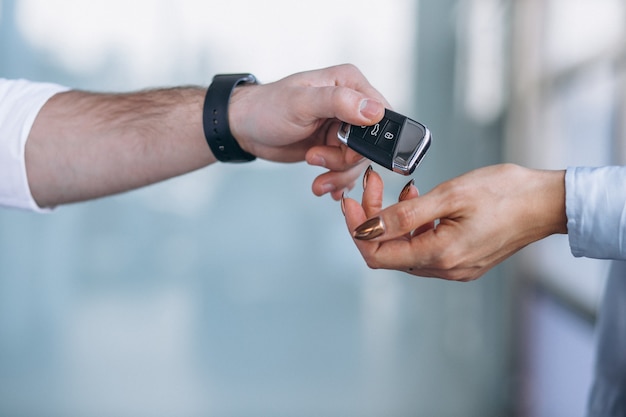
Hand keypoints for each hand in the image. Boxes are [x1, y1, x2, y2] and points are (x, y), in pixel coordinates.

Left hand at [228, 64, 387, 199]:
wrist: (246, 128)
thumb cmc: (267, 108)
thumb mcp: (301, 103)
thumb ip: (338, 103)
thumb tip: (374, 110)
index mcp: (349, 84)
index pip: (381, 115)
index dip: (368, 140)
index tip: (345, 151)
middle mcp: (351, 104)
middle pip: (370, 144)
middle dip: (345, 161)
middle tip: (316, 159)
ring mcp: (343, 128)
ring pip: (358, 161)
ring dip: (337, 174)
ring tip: (316, 176)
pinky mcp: (334, 147)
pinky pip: (348, 169)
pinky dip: (337, 181)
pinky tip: (324, 184)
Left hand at [342, 164, 567, 280]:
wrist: (548, 202)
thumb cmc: (507, 193)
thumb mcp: (450, 195)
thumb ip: (404, 215)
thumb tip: (367, 229)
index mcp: (441, 255)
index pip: (378, 255)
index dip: (357, 229)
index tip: (350, 201)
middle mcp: (446, 268)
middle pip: (389, 251)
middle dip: (373, 219)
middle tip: (371, 185)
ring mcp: (455, 266)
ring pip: (405, 248)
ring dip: (393, 220)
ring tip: (398, 189)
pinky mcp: (462, 258)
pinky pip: (424, 246)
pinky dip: (413, 225)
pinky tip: (418, 201)